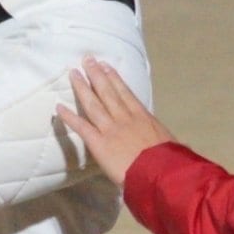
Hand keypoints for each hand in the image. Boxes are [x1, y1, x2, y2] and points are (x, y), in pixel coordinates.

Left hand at [56, 57, 173, 187]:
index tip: (106, 66)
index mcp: (143, 117)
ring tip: (73, 73)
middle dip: (96, 74)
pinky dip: (69, 117)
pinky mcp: (100, 143)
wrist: (160, 173)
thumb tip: (175, 144)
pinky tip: (59, 107)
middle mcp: (125, 118)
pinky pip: (82, 127)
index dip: (114, 78)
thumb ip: (162, 139)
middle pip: (108, 91)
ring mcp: (111, 129)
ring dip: (82, 87)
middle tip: (87, 59)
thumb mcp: (169, 142)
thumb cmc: (169, 160)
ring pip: (93, 103)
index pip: (125, 93)